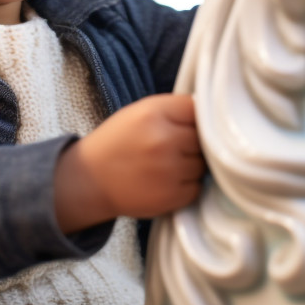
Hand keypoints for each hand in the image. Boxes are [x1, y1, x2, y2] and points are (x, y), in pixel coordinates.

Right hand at [54, 94, 204, 232]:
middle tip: (176, 147)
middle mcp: (163, 140)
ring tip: (169, 165)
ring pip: (203, 164)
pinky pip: (197, 187)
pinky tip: (167, 181)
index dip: (196, 116)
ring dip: (193, 165)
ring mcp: (169, 170)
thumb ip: (174, 109)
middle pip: (205, 137)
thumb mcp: (140, 112)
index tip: (188, 123)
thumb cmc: (117, 142)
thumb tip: (214, 113)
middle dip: (195, 142)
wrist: (89, 180)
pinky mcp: (171, 196)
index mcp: (154, 113)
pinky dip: (187, 186)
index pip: (198, 108)